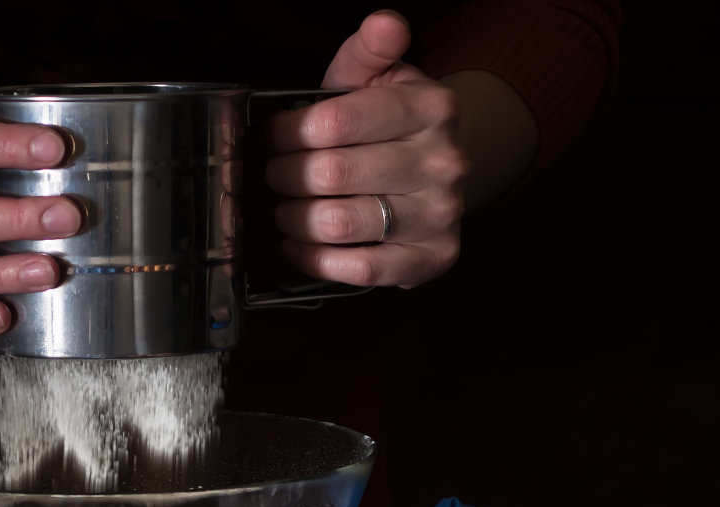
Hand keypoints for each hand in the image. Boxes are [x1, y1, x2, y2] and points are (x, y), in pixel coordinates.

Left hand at [266, 10, 467, 288]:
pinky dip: (315, 258)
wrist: (437, 171)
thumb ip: (368, 49)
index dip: (288, 132)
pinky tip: (299, 244)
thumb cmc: (388, 125)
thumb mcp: (376, 78)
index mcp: (432, 108)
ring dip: (294, 219)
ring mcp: (441, 214)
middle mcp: (444, 162)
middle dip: (285, 176)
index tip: (275, 136)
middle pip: (330, 174)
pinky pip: (360, 269)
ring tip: (285, 209)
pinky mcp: (432, 258)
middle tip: (275, 175)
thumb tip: (383, 23)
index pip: (334, 121)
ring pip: (339, 224)